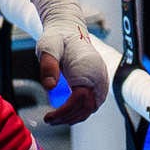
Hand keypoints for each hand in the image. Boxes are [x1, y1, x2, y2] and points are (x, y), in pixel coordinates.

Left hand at [26, 0, 104, 126]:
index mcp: (89, 69)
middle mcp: (99, 77)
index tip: (48, 116)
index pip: (80, 100)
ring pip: (90, 109)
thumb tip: (50, 86)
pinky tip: (63, 114)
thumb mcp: (48, 48)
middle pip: (86, 108)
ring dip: (72, 117)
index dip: (64, 111)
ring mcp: (101, 81)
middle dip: (67, 118)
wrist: (68, 30)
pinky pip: (91, 104)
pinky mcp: (98, 84)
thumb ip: (48, 66)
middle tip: (48, 120)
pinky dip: (78, 112)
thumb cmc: (57, 38)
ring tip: (53, 119)